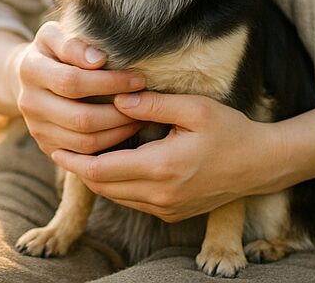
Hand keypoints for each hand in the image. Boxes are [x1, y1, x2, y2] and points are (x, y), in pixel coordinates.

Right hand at [9, 21, 145, 157]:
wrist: (30, 73)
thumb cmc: (53, 48)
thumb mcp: (56, 34)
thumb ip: (73, 43)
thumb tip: (98, 60)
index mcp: (30, 70)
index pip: (73, 82)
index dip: (109, 82)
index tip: (138, 78)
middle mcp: (29, 103)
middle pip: (80, 118)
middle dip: (119, 112)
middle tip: (145, 102)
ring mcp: (37, 129)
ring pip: (83, 142)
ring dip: (118, 132)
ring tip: (141, 117)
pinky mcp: (47, 146)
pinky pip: (82, 156)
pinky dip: (108, 146)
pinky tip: (126, 130)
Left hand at [52, 91, 280, 222]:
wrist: (260, 164)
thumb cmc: (230, 130)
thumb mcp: (194, 108)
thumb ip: (153, 104)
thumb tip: (117, 100)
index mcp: (162, 168)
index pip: (103, 170)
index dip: (75, 162)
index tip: (55, 149)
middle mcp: (160, 195)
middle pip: (104, 187)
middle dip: (80, 170)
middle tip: (61, 148)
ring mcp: (166, 209)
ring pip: (117, 197)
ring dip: (99, 178)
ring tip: (83, 154)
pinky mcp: (172, 214)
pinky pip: (135, 201)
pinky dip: (119, 185)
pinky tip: (116, 163)